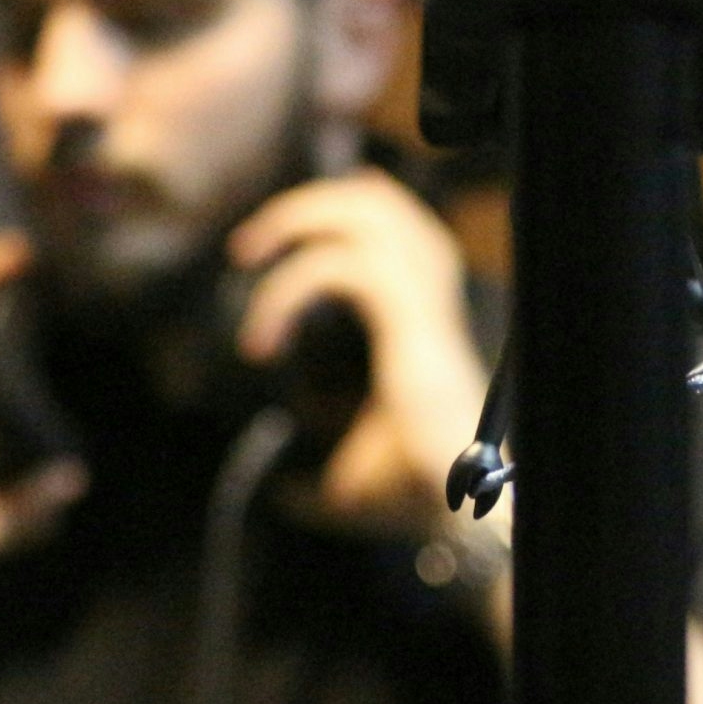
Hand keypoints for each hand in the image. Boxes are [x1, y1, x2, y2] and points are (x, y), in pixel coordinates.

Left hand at [229, 170, 488, 536]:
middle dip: (306, 204)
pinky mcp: (410, 320)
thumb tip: (290, 488)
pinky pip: (337, 267)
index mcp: (423, 308)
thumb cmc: (415, 486)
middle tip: (248, 247)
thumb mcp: (356, 463)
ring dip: (295, 221)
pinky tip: (261, 339)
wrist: (455, 505)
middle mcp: (432, 290)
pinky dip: (285, 289)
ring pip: (363, 212)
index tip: (272, 244)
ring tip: (247, 256)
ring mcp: (424, 300)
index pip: (391, 217)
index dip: (336, 207)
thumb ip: (326, 457)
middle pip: (376, 198)